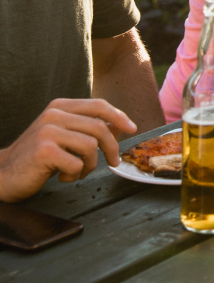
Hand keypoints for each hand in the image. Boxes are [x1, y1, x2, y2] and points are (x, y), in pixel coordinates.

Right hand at [0, 98, 135, 202]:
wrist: (3, 174)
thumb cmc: (38, 157)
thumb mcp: (64, 135)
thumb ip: (88, 127)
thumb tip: (120, 125)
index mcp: (60, 106)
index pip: (98, 105)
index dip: (119, 116)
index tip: (132, 128)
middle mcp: (54, 114)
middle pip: (99, 127)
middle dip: (112, 148)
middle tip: (113, 163)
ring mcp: (48, 131)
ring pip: (90, 146)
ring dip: (89, 165)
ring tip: (77, 172)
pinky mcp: (44, 151)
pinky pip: (76, 164)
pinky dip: (74, 175)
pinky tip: (61, 177)